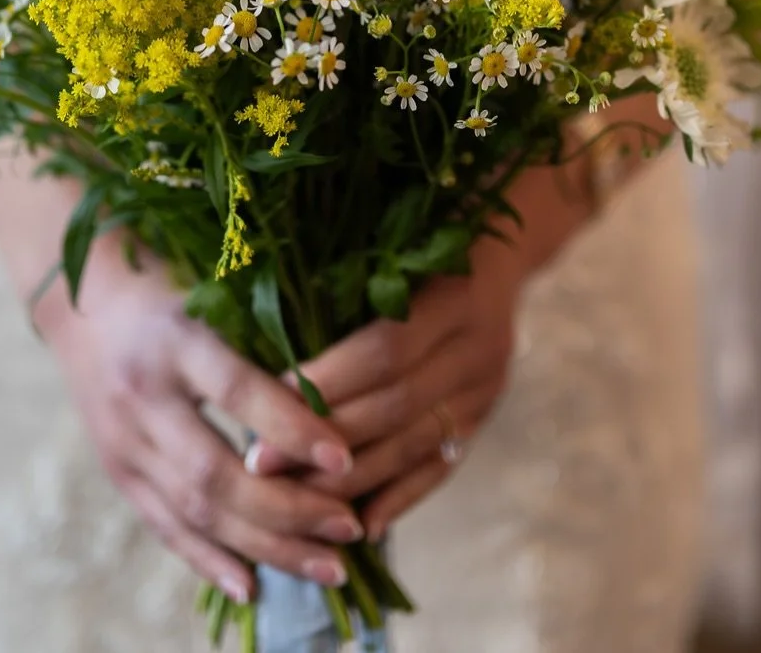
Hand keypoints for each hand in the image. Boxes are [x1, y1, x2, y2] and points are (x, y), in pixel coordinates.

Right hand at [36, 231, 363, 602]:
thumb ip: (263, 334)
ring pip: (195, 511)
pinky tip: (255, 586)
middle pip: (214, 472)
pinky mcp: (117, 472)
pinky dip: (211, 561)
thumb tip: (338, 390)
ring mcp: (123, 442)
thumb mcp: (214, 290)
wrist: (84, 302)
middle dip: (289, 510)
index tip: (344, 457)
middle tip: (351, 527)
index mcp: (173, 338)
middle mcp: (142, 396)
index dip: (290, 427)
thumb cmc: (172, 286)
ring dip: (266, 547)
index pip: (236, 391)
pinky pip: (165, 528)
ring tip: (328, 567)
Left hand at [247, 154, 603, 536]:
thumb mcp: (396, 243)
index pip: (384, 350)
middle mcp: (479, 349)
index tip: (266, 399)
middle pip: (396, 407)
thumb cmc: (422, 237)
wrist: (501, 253)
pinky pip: (440, 470)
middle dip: (323, 441)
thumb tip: (263, 325)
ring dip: (351, 480)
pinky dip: (400, 499)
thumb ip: (347, 279)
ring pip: (414, 447)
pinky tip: (362, 523)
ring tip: (291, 500)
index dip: (326, 380)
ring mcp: (485, 393)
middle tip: (259, 464)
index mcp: (454, 297)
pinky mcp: (482, 423)